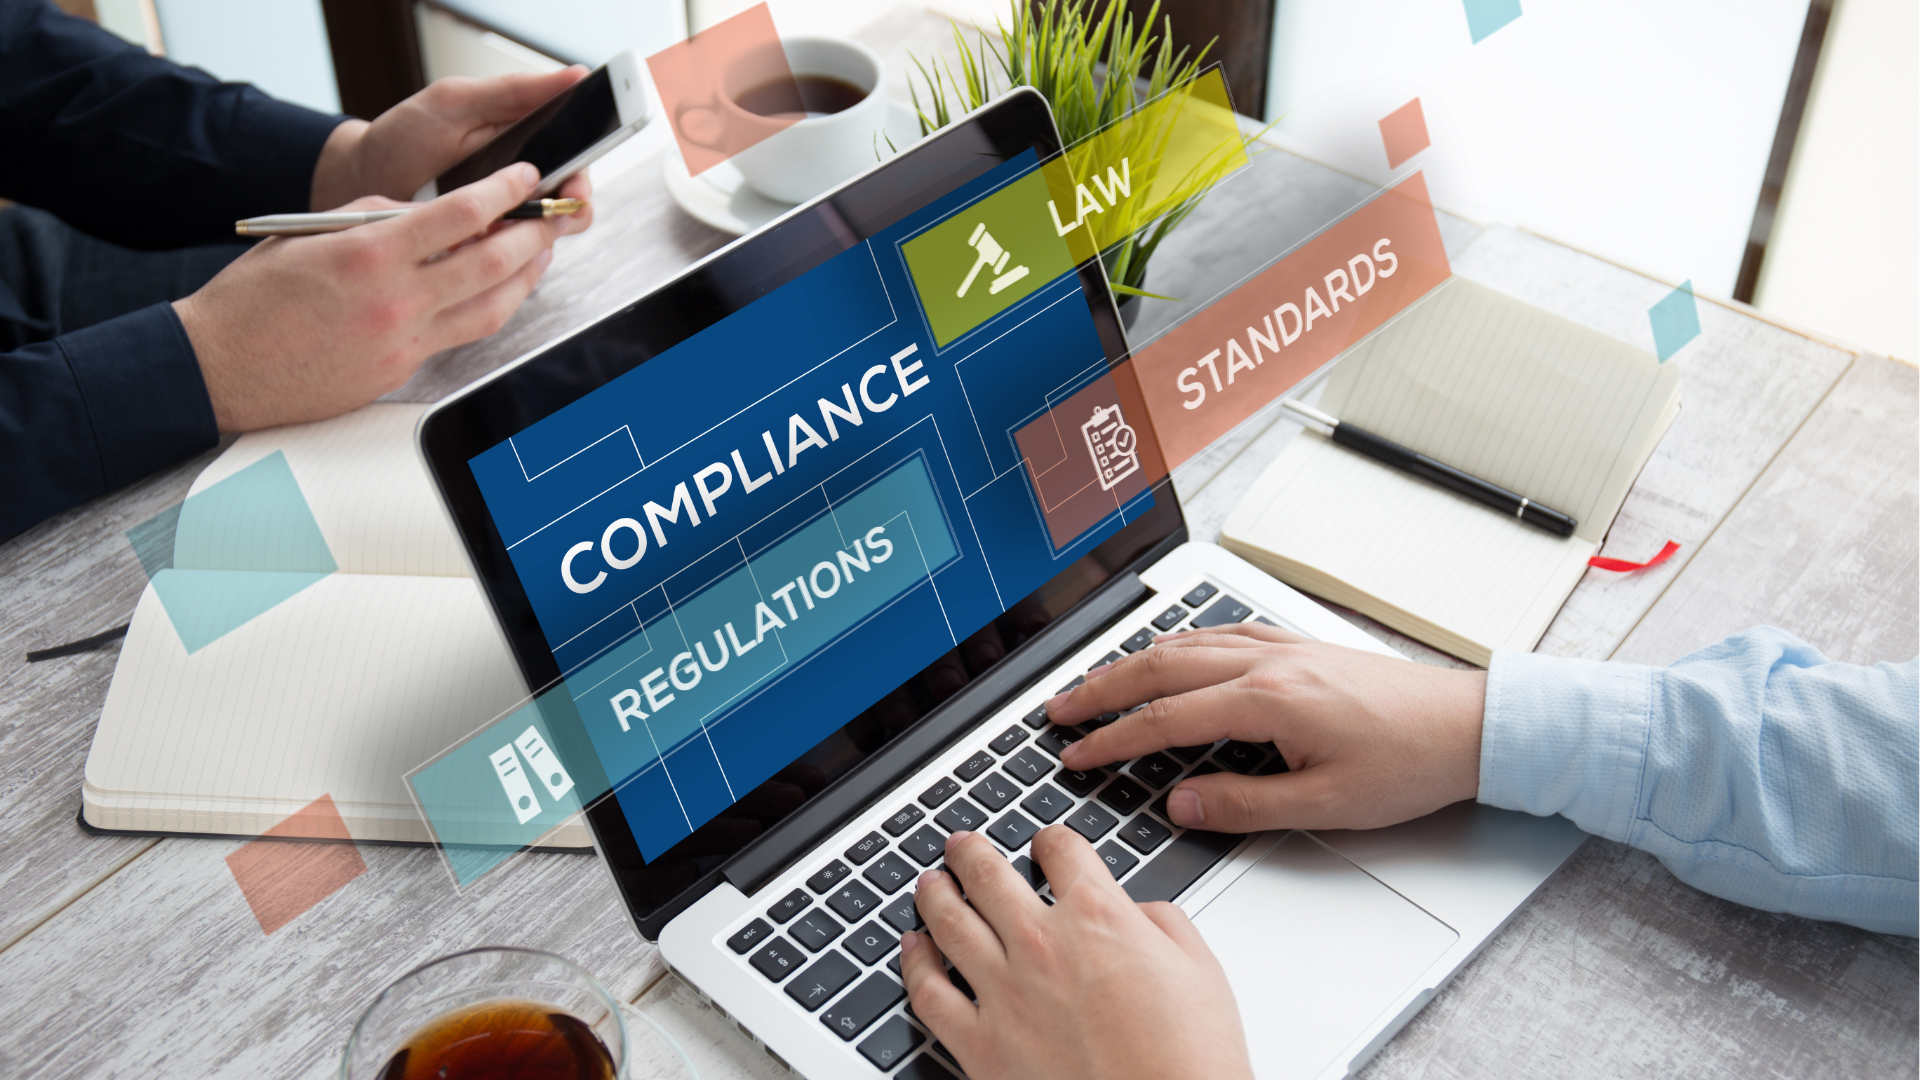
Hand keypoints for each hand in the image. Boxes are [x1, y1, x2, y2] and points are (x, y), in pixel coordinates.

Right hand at [176, 163, 562, 430]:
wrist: (219, 367)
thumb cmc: (253, 298)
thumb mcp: (312, 232)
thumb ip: (378, 218)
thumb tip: (431, 214)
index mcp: (370, 253)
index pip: (462, 213)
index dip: (505, 191)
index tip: (526, 178)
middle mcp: (395, 299)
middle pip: (494, 262)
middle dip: (536, 235)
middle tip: (552, 217)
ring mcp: (403, 341)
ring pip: (493, 308)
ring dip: (527, 278)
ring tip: (539, 255)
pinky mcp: (401, 371)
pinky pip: (462, 336)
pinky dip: (488, 309)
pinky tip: (496, 293)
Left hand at [309, 68, 593, 236]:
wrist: (357, 182)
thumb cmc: (403, 137)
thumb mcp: (454, 103)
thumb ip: (513, 91)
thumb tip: (574, 76)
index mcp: (525, 140)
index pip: (577, 156)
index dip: (583, 172)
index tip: (576, 183)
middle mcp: (521, 182)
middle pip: (571, 198)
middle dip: (570, 207)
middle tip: (558, 210)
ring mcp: (505, 217)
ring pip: (548, 233)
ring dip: (542, 234)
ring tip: (518, 230)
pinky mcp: (485, 249)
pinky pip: (513, 260)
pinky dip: (509, 258)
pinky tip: (491, 248)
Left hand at [901, 827, 1252, 1079]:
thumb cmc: (1191, 1059)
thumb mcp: (1200, 968)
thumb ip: (1161, 922)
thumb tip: (1137, 913)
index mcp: (1098, 916)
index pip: (1062, 850)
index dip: (1052, 839)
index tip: (1047, 843)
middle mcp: (1042, 944)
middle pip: (988, 875)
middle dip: (971, 853)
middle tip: (962, 845)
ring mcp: (1005, 993)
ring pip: (949, 923)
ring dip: (935, 894)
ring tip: (929, 882)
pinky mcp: (981, 1045)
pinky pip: (931, 993)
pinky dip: (915, 964)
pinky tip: (912, 950)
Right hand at [1052, 623, 1485, 831]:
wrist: (1469, 726)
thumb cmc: (1408, 764)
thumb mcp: (1325, 805)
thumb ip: (1246, 805)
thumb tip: (1183, 805)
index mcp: (1269, 700)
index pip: (1167, 718)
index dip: (1113, 739)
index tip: (1077, 754)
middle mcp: (1267, 661)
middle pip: (1160, 666)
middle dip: (1101, 689)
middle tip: (1058, 709)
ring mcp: (1280, 646)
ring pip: (1184, 643)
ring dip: (1131, 662)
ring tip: (1094, 683)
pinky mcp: (1295, 644)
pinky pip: (1217, 632)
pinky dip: (1177, 643)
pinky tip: (1166, 653)